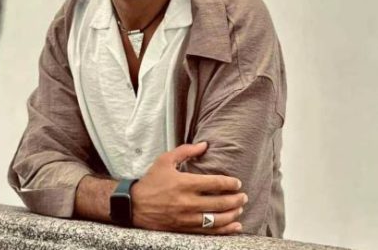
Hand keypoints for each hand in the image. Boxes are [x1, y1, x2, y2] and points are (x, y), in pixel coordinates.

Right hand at [130, 142, 247, 234]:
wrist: (134, 205)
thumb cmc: (150, 181)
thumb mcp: (165, 161)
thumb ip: (186, 151)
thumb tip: (205, 145)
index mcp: (184, 183)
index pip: (215, 183)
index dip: (230, 184)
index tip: (237, 183)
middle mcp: (187, 202)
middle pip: (219, 202)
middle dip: (236, 200)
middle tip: (243, 197)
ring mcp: (186, 218)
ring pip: (216, 219)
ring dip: (232, 214)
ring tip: (240, 209)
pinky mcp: (184, 228)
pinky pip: (208, 232)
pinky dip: (224, 230)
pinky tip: (235, 226)